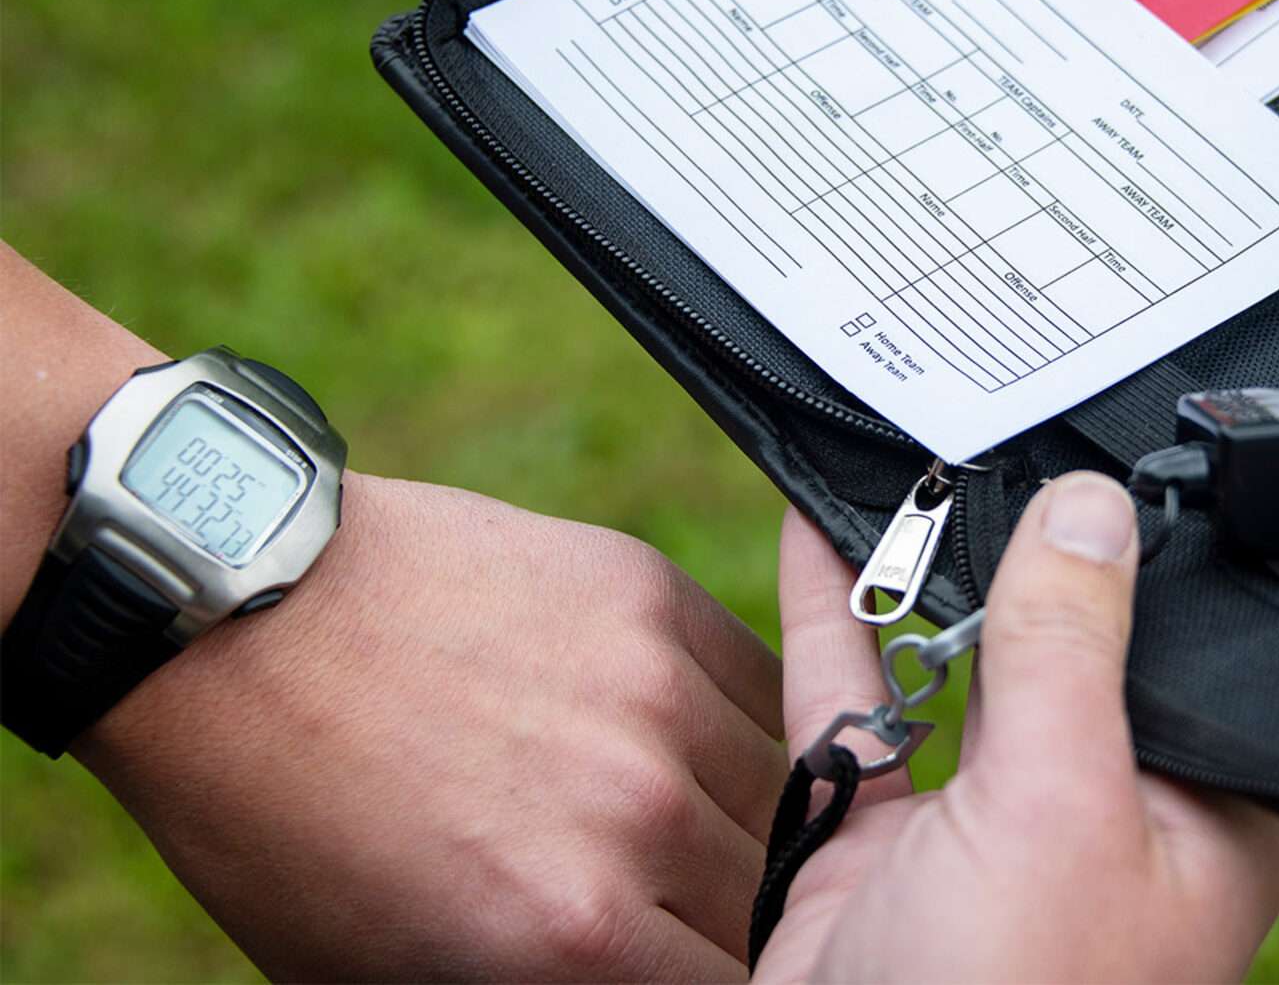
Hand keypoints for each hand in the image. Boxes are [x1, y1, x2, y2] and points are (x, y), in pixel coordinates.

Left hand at [75, 473, 788, 981]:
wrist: (227, 617)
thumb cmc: (278, 811)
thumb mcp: (370, 969)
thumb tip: (617, 976)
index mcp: (568, 933)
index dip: (709, 982)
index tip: (679, 963)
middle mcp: (637, 813)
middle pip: (771, 896)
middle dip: (727, 908)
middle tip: (672, 896)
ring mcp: (655, 691)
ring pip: (788, 785)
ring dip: (748, 811)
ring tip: (678, 811)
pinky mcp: (651, 595)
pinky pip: (760, 681)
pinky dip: (739, 718)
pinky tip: (682, 731)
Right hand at [756, 472, 1278, 982]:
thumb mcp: (1059, 811)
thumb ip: (1069, 654)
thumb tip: (1092, 511)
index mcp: (1191, 816)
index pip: (1200, 650)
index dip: (1165, 552)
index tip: (1127, 445)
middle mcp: (1092, 811)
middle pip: (1071, 643)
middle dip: (1031, 543)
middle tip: (1000, 422)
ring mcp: (981, 825)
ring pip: (957, 661)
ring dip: (928, 569)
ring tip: (912, 453)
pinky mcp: (878, 838)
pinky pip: (856, 701)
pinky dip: (834, 616)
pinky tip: (821, 531)